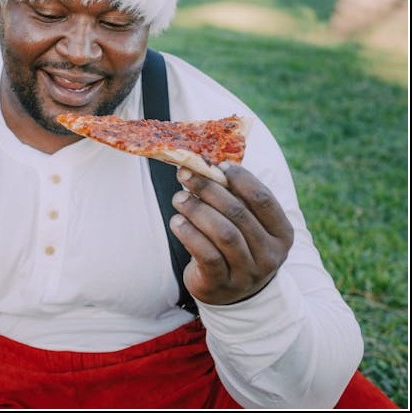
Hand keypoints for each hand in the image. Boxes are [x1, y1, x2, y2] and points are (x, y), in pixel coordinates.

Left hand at [169, 163, 294, 305]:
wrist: (232, 293)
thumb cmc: (237, 245)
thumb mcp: (245, 224)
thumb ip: (234, 197)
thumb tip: (205, 163)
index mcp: (281, 233)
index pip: (263, 199)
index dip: (239, 178)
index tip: (216, 164)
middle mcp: (270, 254)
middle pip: (238, 214)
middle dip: (209, 190)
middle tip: (185, 175)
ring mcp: (248, 272)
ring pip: (223, 234)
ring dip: (197, 210)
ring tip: (179, 198)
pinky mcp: (222, 284)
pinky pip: (206, 255)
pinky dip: (189, 234)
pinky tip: (177, 222)